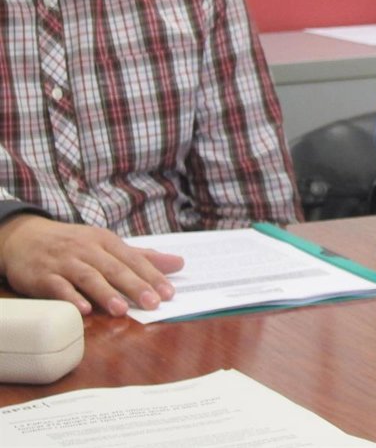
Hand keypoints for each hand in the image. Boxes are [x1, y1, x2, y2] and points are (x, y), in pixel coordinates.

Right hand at [0, 215, 183, 315]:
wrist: (25, 237)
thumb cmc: (74, 244)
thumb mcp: (107, 244)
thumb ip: (142, 257)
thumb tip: (178, 263)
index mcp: (107, 241)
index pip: (134, 260)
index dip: (152, 276)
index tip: (169, 293)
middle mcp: (88, 249)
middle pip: (115, 268)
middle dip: (135, 286)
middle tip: (153, 303)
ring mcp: (65, 262)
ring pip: (89, 277)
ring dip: (106, 293)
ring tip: (121, 310)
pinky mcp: (43, 276)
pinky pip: (59, 287)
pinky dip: (71, 298)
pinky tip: (84, 310)